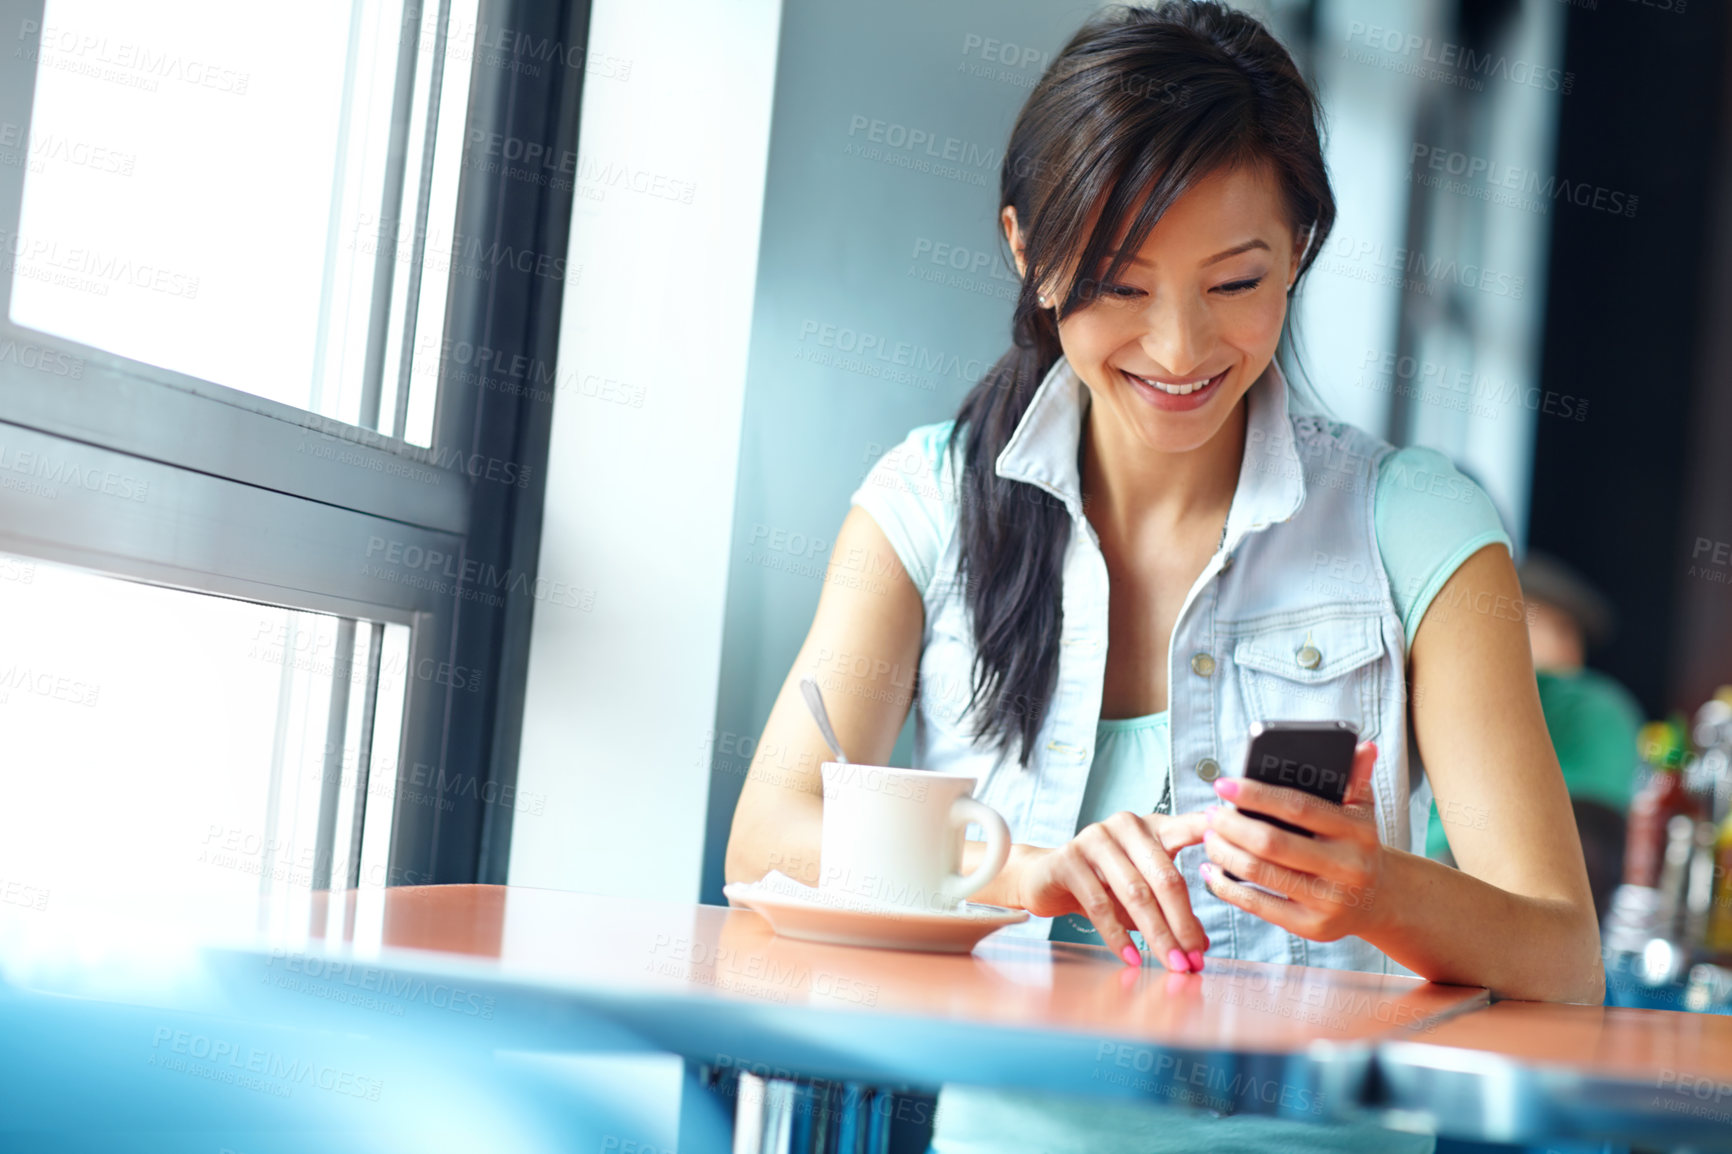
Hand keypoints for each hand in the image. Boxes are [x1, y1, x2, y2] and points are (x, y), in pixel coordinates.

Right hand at [1008, 811, 1210, 970]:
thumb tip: (1201, 946)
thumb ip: (1172, 910)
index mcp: (1151, 827)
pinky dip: (1119, 936)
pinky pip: (1099, 904)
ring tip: (1172, 964)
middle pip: (1164, 877)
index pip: (1188, 828)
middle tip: (1195, 959)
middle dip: (1183, 923)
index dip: (1210, 833)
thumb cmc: (1102, 883)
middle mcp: (1125, 826)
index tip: (1234, 842)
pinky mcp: (1068, 859)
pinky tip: (1133, 957)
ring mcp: (1094, 839)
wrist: (1045, 878)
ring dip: (1157, 935)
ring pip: (1135, 893)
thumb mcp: (1142, 892)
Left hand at [1199, 740, 1384, 941]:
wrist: (1378, 900)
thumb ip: (1355, 778)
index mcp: (1357, 833)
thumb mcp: (1362, 812)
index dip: (1256, 794)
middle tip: (1212, 813)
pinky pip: (1258, 905)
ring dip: (1225, 853)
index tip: (1224, 784)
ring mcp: (1328, 901)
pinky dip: (1227, 887)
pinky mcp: (1310, 927)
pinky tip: (1212, 871)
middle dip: (1233, 826)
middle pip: (1272, 843)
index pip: (1298, 808)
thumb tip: (1363, 746)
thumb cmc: (1357, 846)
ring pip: (1260, 873)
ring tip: (1210, 837)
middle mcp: (1347, 869)